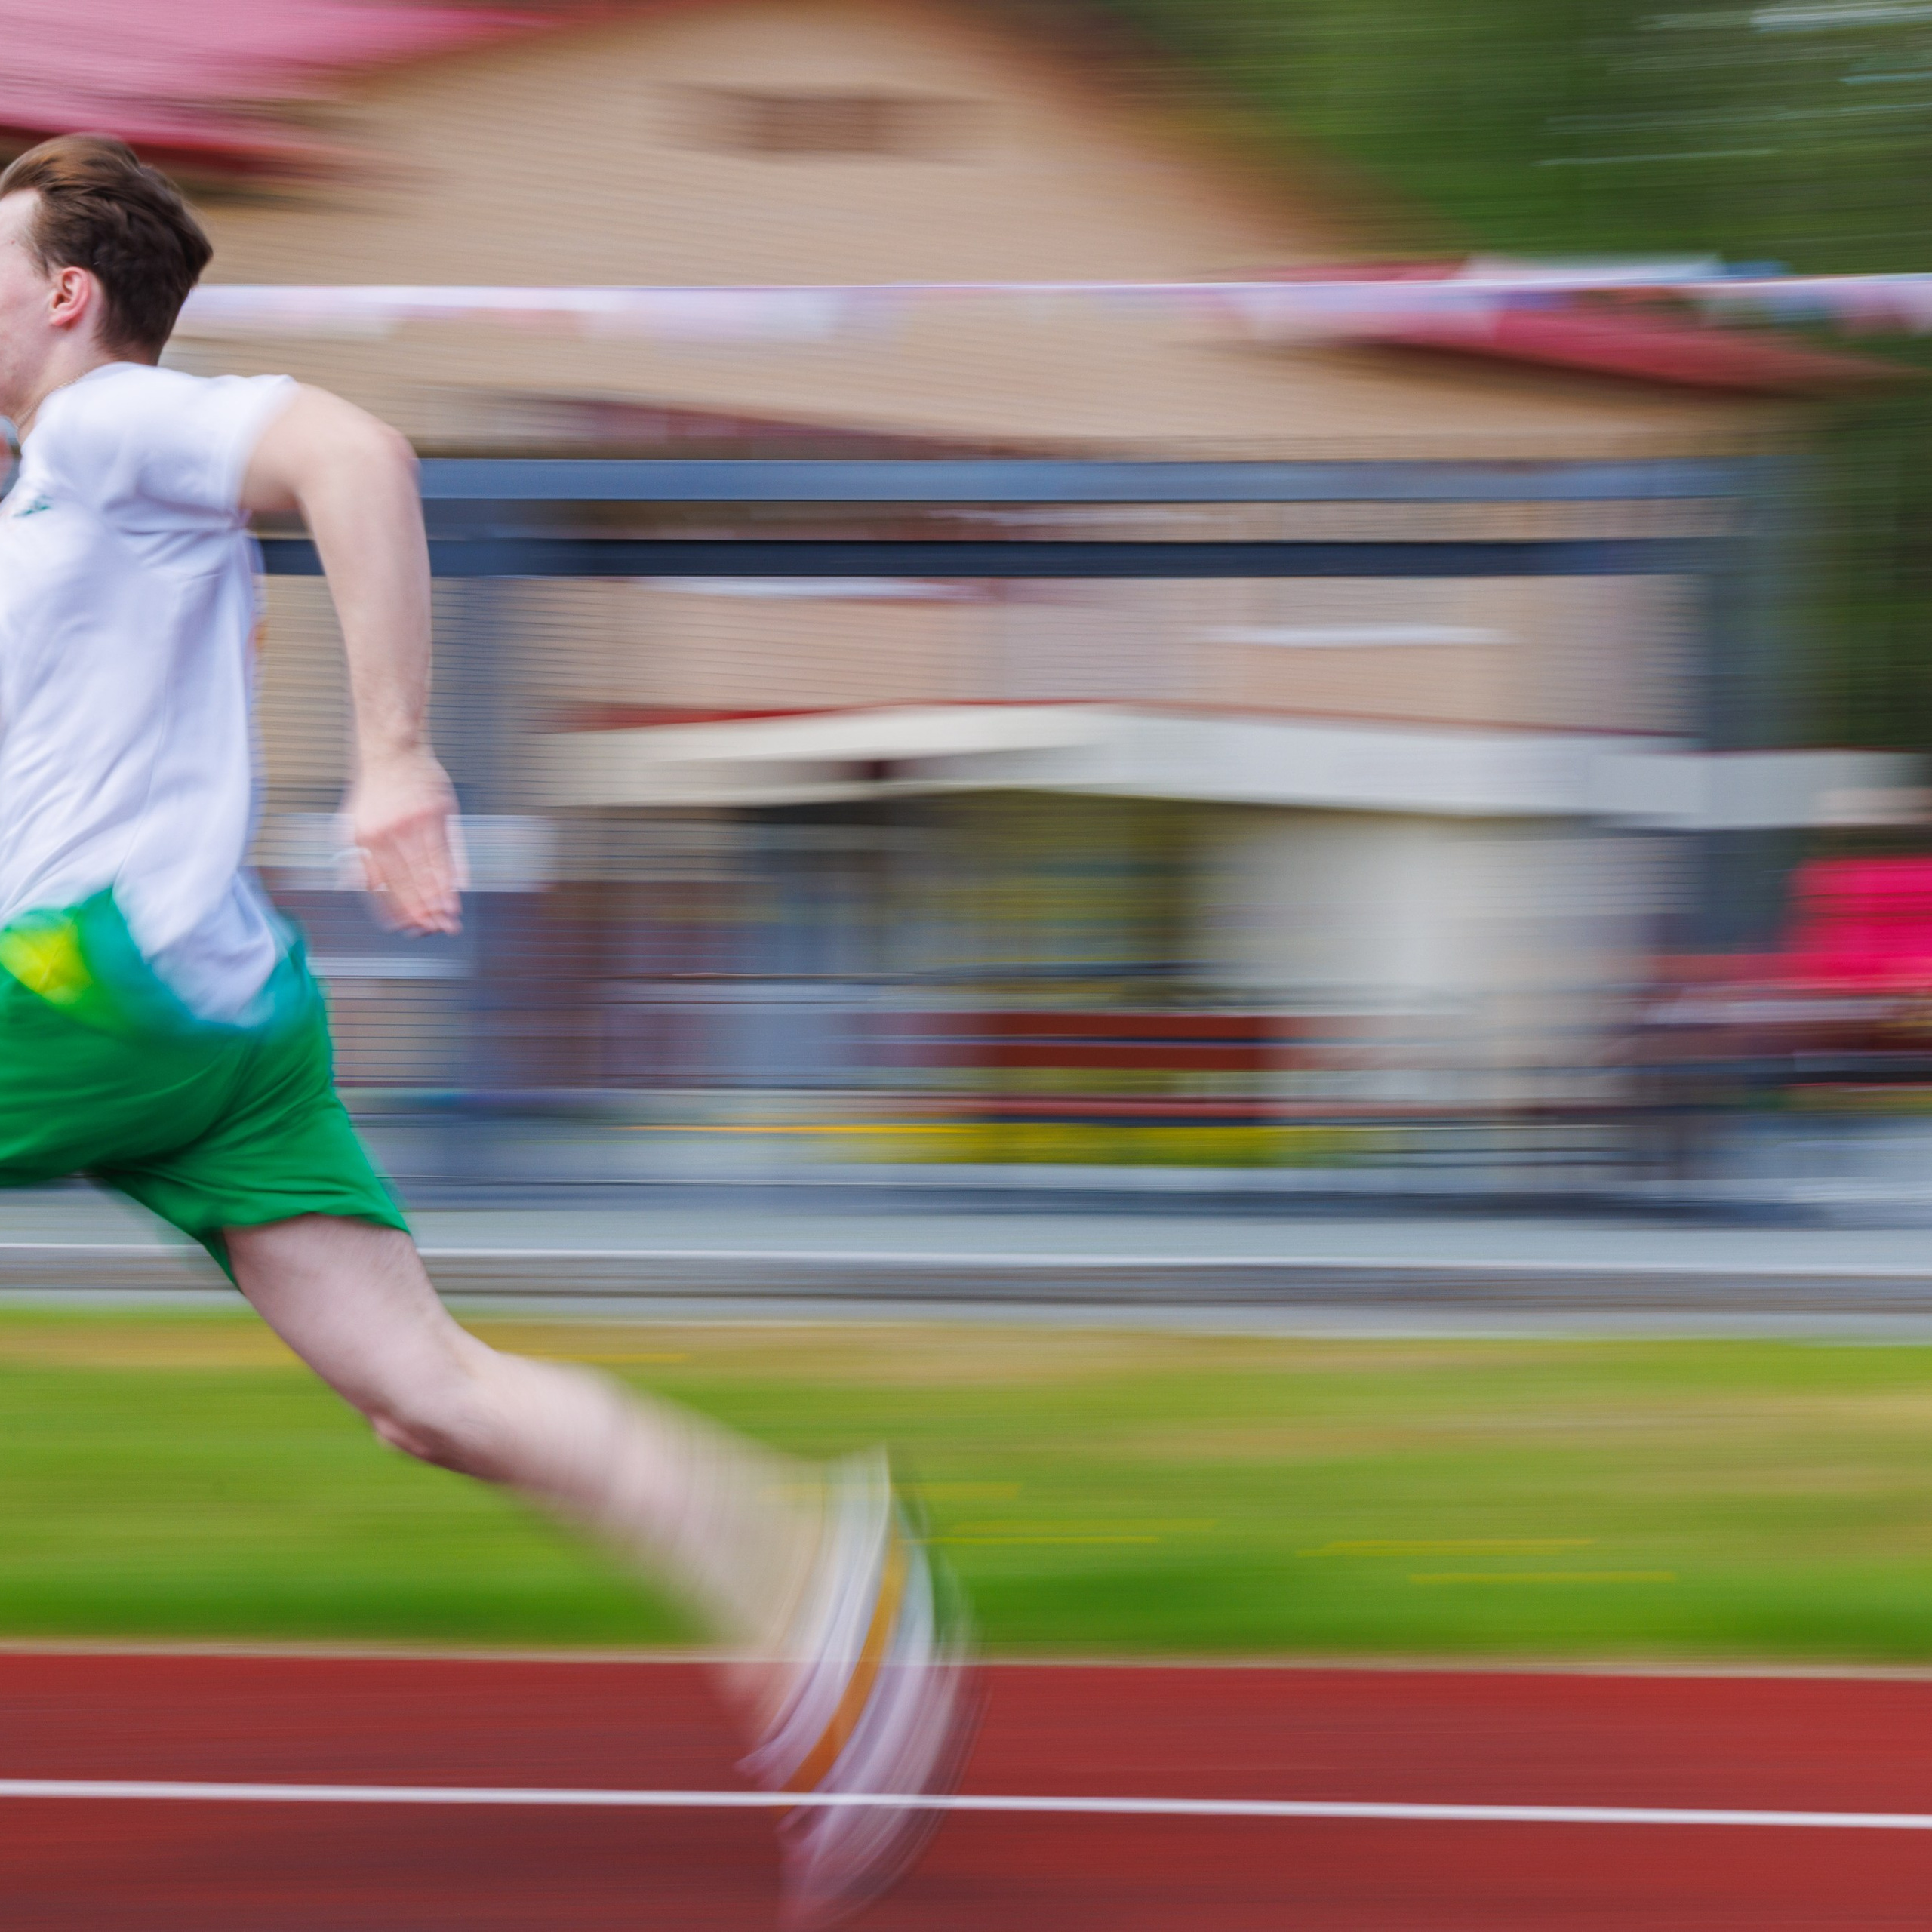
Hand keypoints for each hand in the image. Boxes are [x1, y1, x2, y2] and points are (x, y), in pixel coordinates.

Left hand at [344, 746, 463, 935]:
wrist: (391, 750)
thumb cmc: (373, 793)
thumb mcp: (351, 825)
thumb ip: (358, 859)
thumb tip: (365, 891)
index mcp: (366, 838)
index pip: (384, 883)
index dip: (398, 908)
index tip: (410, 928)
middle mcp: (390, 831)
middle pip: (410, 879)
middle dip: (423, 909)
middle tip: (435, 930)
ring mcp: (416, 821)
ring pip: (431, 867)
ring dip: (441, 896)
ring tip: (450, 918)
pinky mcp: (439, 812)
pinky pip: (449, 848)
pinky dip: (454, 871)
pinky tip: (458, 889)